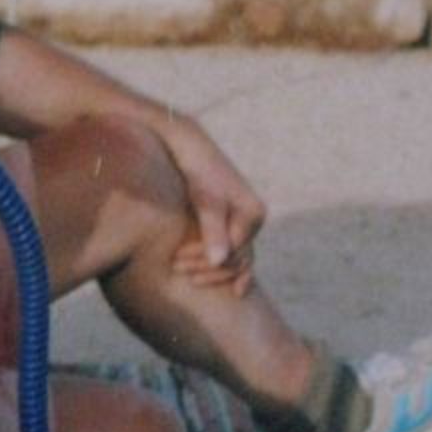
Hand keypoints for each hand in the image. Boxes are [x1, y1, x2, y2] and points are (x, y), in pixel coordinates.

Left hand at [160, 113, 265, 296]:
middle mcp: (253, 219)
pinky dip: (220, 266)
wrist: (186, 143)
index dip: (207, 264)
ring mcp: (241, 221)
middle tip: (177, 271)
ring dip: (210, 269)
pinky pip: (229, 250)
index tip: (178, 264)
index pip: (234, 253)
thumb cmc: (195, 169)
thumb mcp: (204, 198)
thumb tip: (220, 260)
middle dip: (208, 269)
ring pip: (233, 257)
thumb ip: (212, 228)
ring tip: (181, 272)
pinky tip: (220, 288)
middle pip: (236, 259)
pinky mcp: (228, 219)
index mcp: (253, 214)